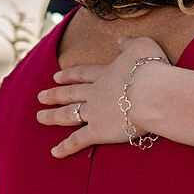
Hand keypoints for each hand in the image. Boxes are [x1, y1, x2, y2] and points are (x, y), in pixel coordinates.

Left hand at [35, 36, 168, 157]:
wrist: (153, 95)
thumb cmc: (152, 70)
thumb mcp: (143, 47)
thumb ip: (129, 43)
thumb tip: (120, 40)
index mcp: (106, 74)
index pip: (83, 74)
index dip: (69, 75)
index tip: (57, 76)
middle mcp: (95, 93)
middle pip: (70, 93)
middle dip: (55, 94)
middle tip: (40, 97)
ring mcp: (94, 112)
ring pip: (68, 114)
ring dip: (53, 116)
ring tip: (40, 117)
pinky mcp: (98, 131)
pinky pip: (78, 140)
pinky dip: (66, 147)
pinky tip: (55, 152)